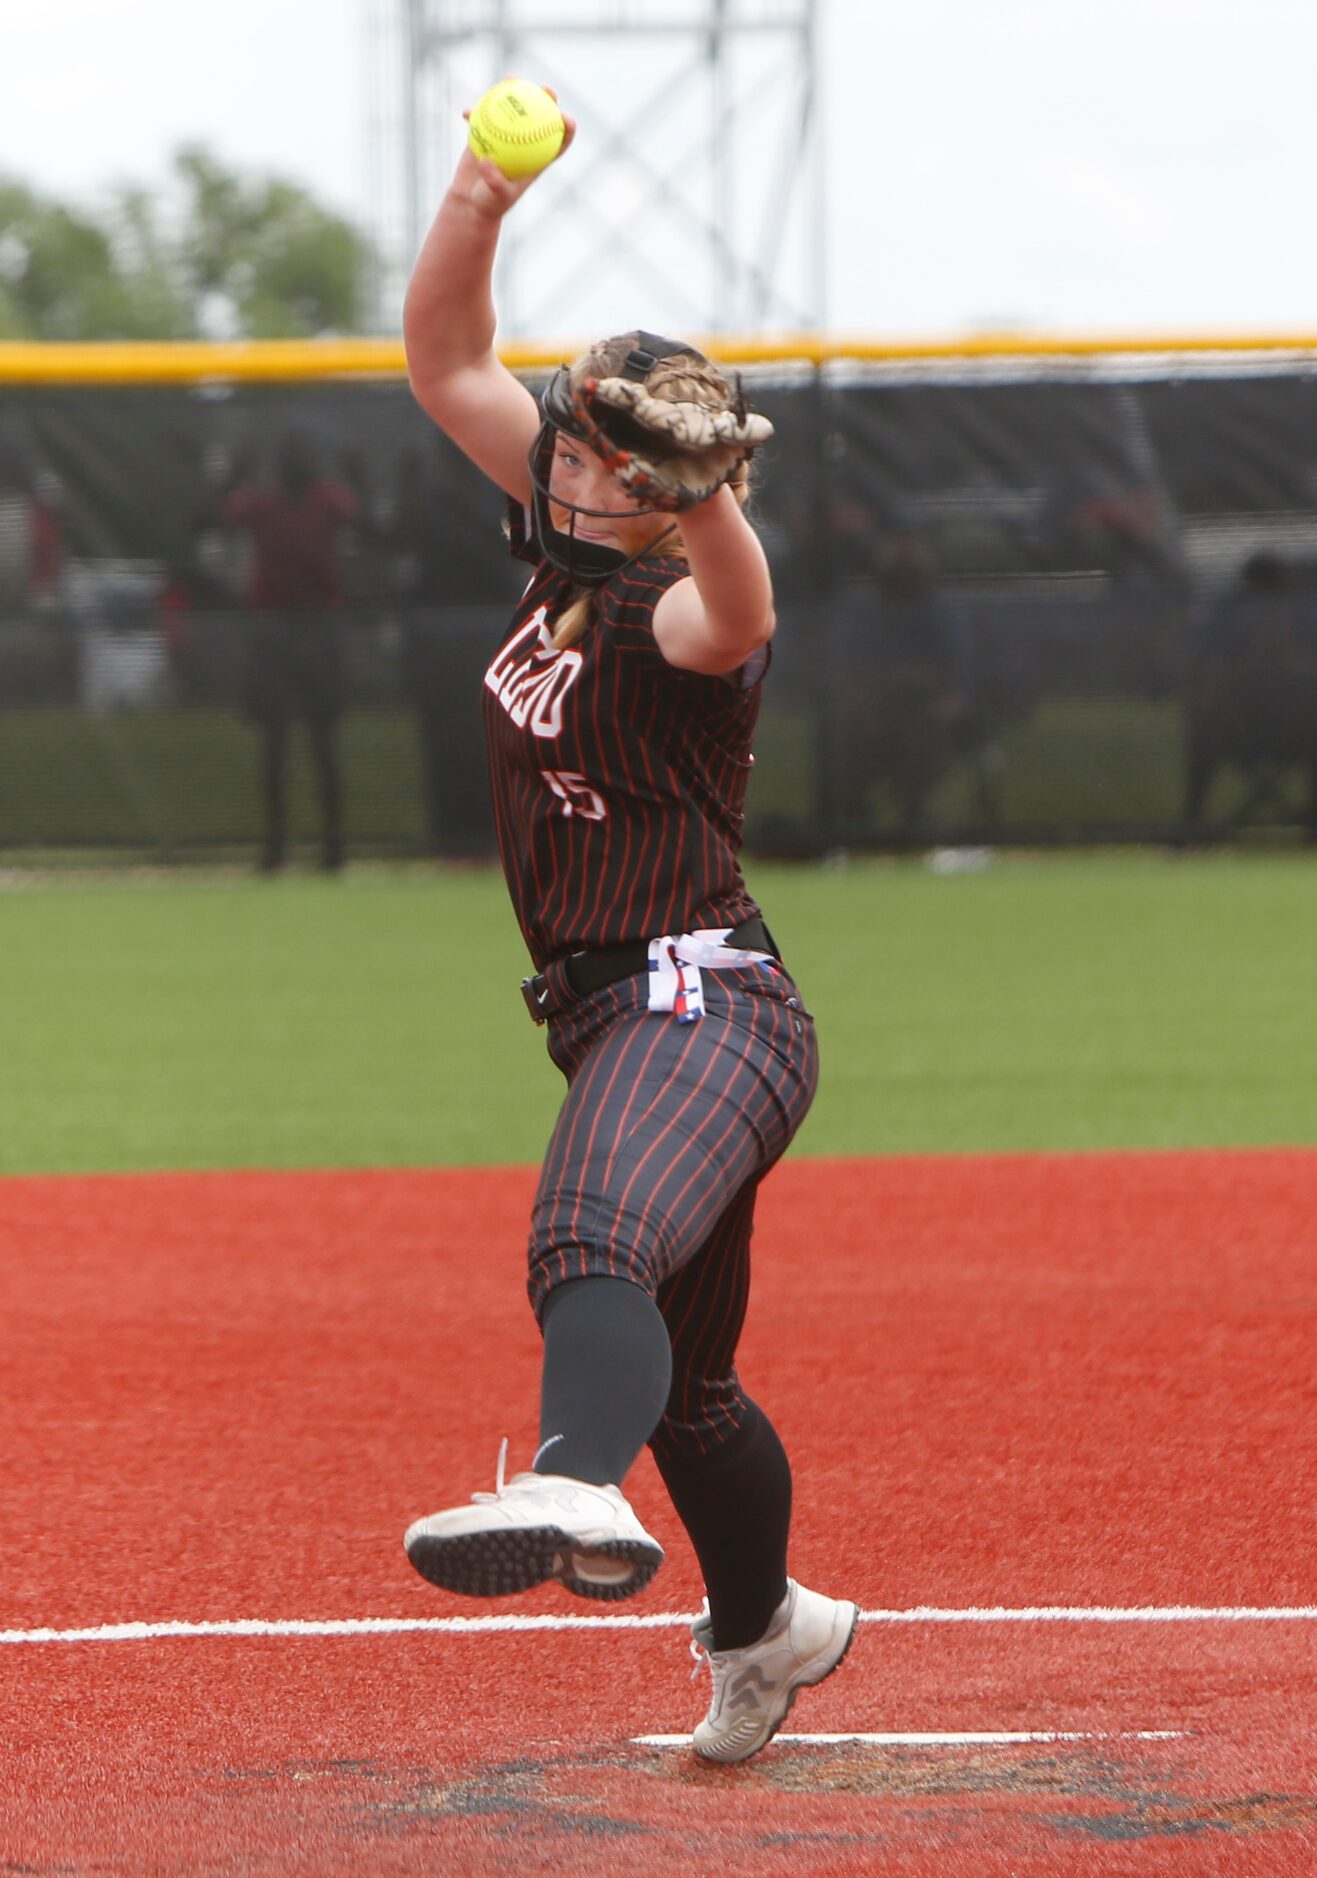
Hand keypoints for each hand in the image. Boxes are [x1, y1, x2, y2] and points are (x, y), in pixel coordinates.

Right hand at [457, 86, 575, 219]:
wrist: (471, 201)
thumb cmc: (490, 204)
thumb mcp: (495, 197)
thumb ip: (495, 182)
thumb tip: (487, 162)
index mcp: (536, 159)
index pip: (558, 143)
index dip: (567, 129)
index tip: (566, 118)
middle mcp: (524, 143)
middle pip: (540, 117)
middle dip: (547, 99)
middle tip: (545, 89)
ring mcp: (506, 135)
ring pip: (513, 108)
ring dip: (513, 90)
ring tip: (509, 79)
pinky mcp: (487, 132)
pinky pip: (482, 117)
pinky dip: (475, 112)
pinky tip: (466, 112)